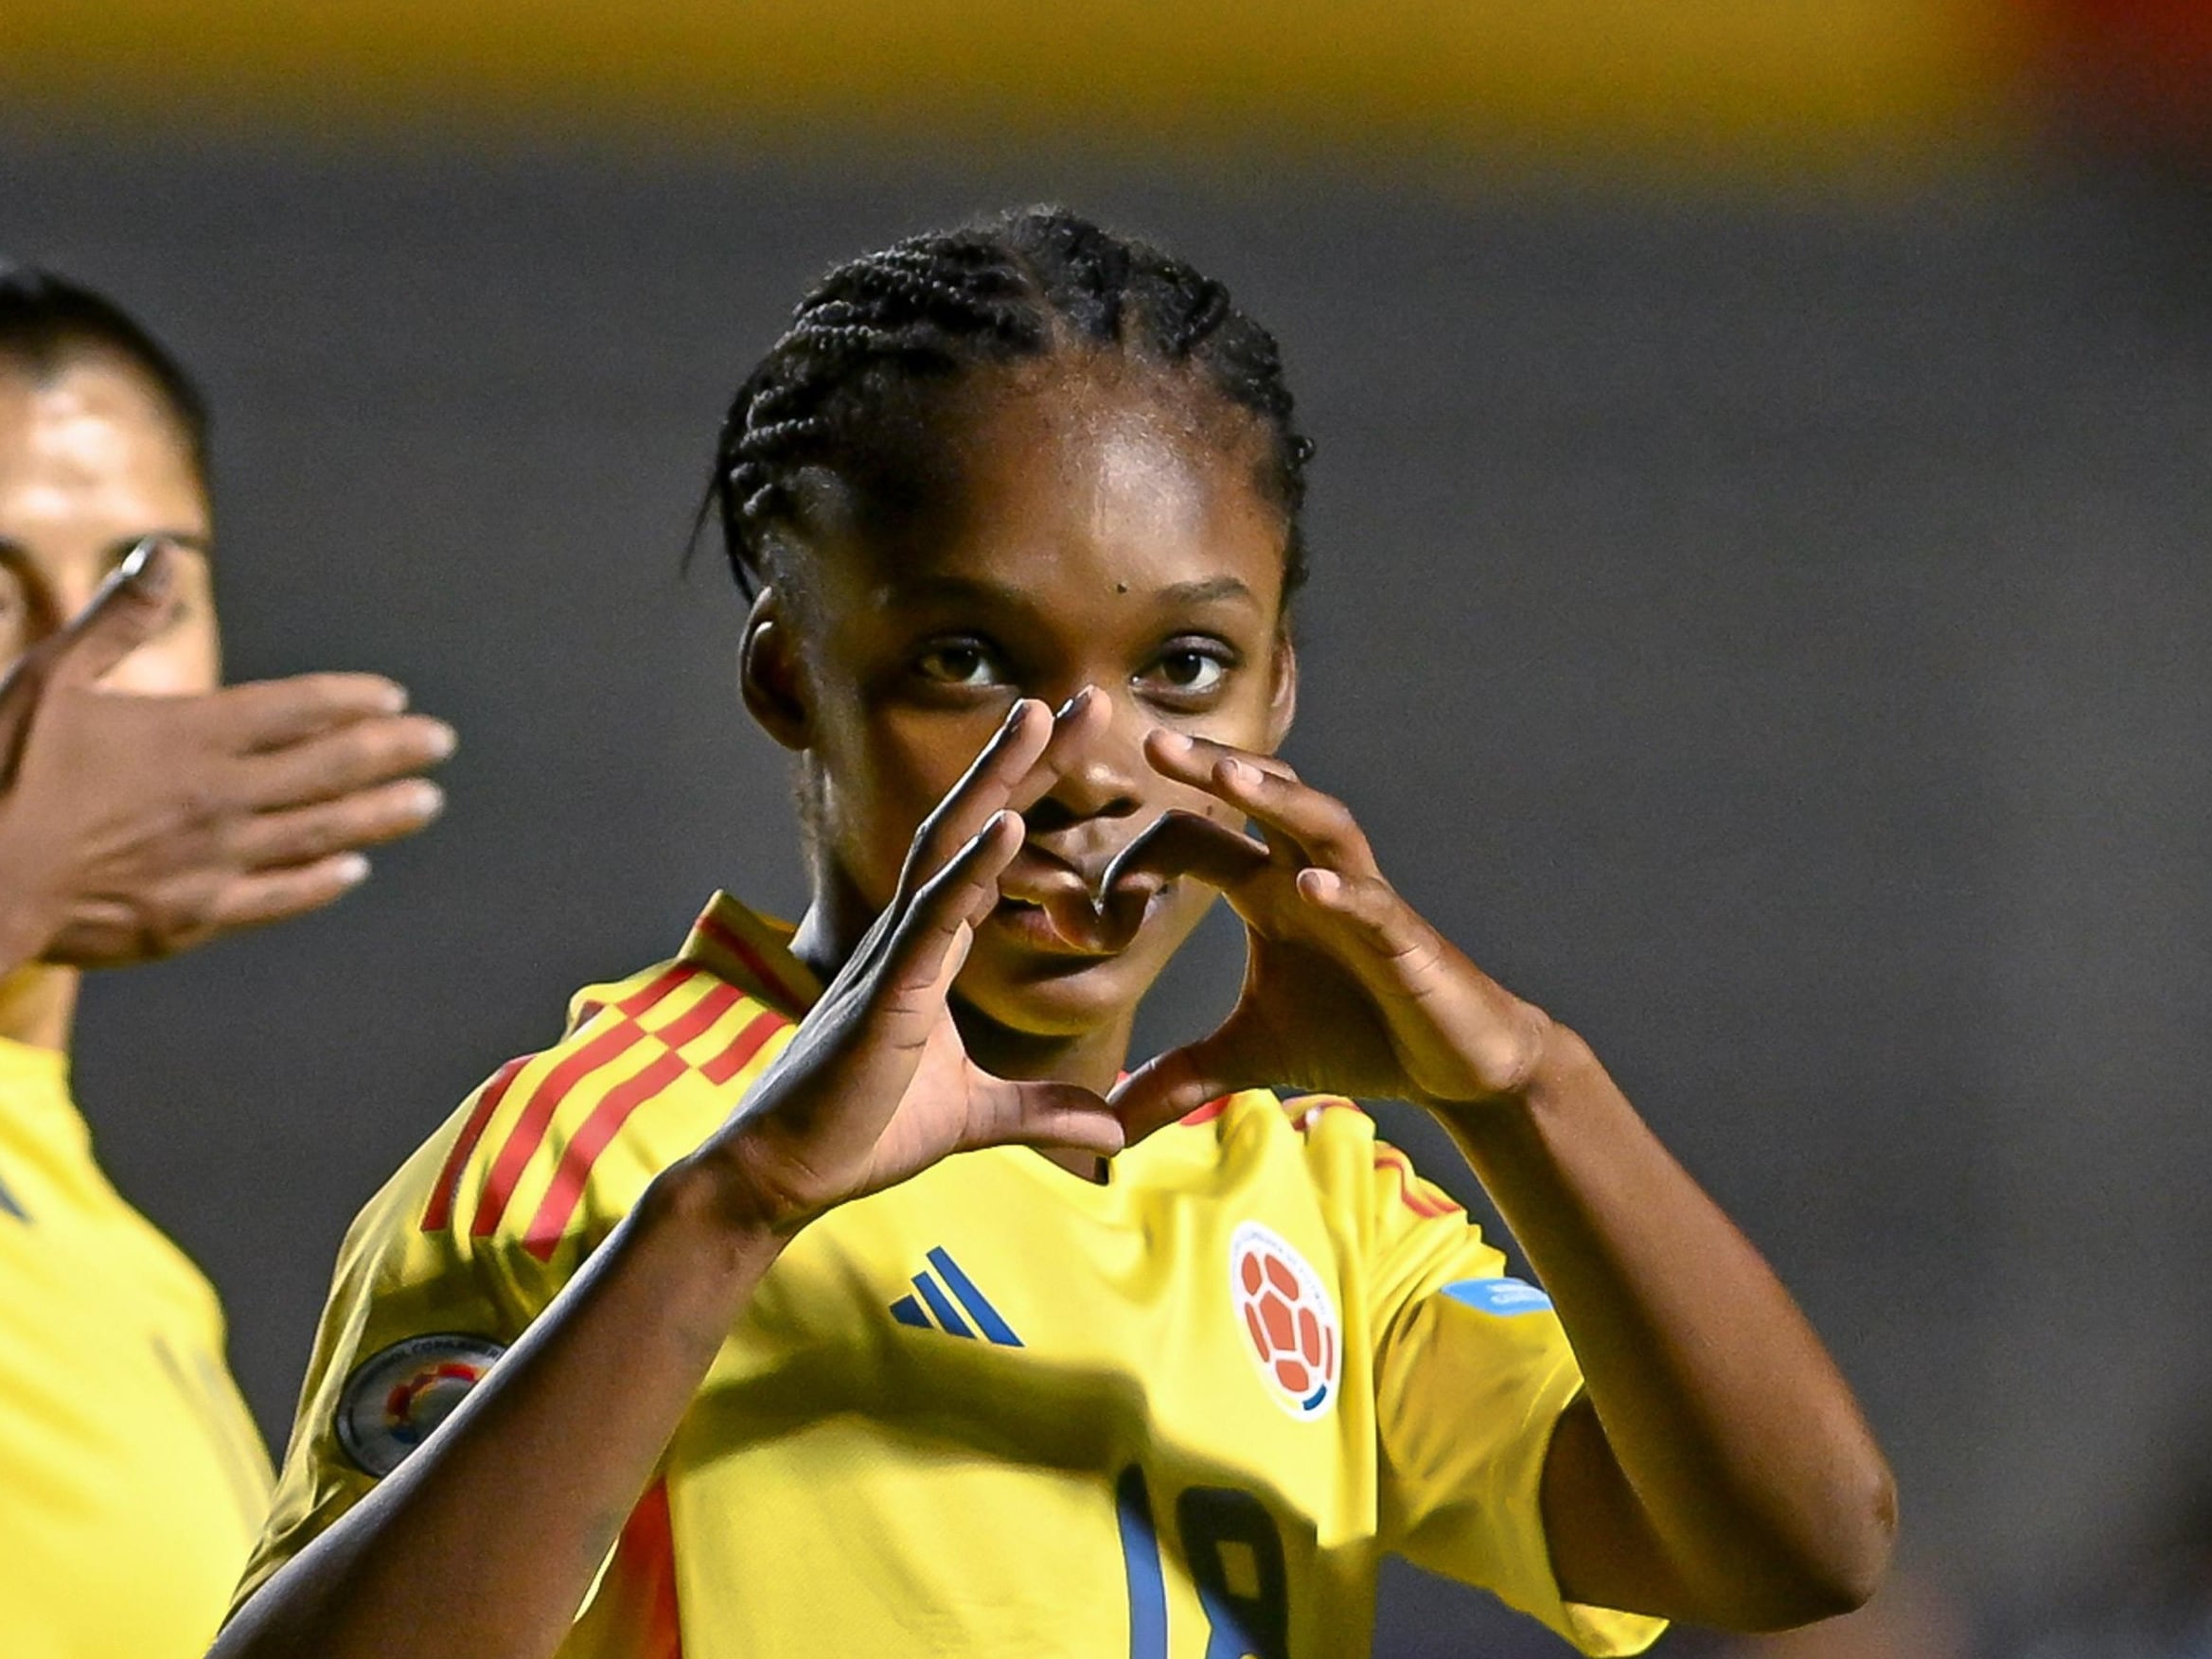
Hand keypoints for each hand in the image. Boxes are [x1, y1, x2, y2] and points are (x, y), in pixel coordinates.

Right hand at [0, 540, 456, 967]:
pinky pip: (279, 897)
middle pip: (329, 768)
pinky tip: (354, 869)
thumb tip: (166, 551)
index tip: (394, 697)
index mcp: (189, 733)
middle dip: (392, 752)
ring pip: (321, 832)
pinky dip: (321, 882)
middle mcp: (218, 795)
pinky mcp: (194, 915)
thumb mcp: (51, 675)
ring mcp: (213, 859)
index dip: (352, 701)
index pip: (297, 709)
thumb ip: (119, 617)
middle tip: (441, 743)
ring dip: (380, 814)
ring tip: (427, 802)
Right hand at [694, 696, 1125, 1233]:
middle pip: (969, 822)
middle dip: (1025, 759)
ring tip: (1044, 716)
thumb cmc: (860, 1132)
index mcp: (927, 949)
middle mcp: (909, 934)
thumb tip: (1110, 1126)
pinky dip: (972, 870)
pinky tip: (1009, 824)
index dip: (1030, 794)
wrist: (784, 1175)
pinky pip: (934, 919)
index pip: (986, 852)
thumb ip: (1040, 1110)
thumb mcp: (975, 1118)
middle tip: (1082, 696)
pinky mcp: (889, 996)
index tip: (1080, 742)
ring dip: (998, 780)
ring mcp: (895, 957)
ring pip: (948, 847)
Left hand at [1107, 731, 1551, 1136]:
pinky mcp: (1407, 942)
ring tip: (1227, 773)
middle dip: (1207, 766)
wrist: (1455, 1064)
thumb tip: (1106, 1125)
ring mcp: (1362, 901)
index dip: (1135, 870)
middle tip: (1150, 739)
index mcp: (1264, 890)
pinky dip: (1344, 893)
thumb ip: (1179, 1077)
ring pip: (1321, 823)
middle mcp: (1308, 877)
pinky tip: (1309, 887)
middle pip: (1258, 797)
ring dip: (1276, 797)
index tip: (1080, 926)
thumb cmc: (1358, 1032)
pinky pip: (1374, 905)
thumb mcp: (1250, 1055)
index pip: (1191, 843)